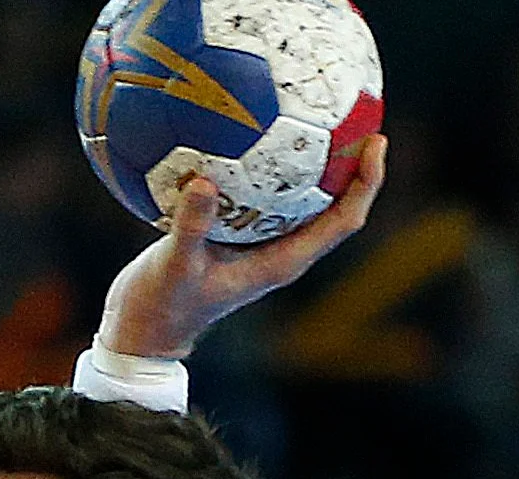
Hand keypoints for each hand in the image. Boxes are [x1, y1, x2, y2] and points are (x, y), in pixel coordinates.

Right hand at [97, 134, 387, 358]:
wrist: (143, 328)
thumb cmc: (163, 306)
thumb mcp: (174, 267)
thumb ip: (190, 228)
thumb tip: (202, 182)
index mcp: (282, 261)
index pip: (343, 221)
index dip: (366, 184)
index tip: (374, 144)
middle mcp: (280, 249)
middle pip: (334, 202)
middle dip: (351, 160)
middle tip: (358, 114)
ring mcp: (259, 240)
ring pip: (300, 195)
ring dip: (312, 159)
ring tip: (314, 111)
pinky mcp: (236, 232)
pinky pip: (261, 192)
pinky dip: (264, 163)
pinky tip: (247, 126)